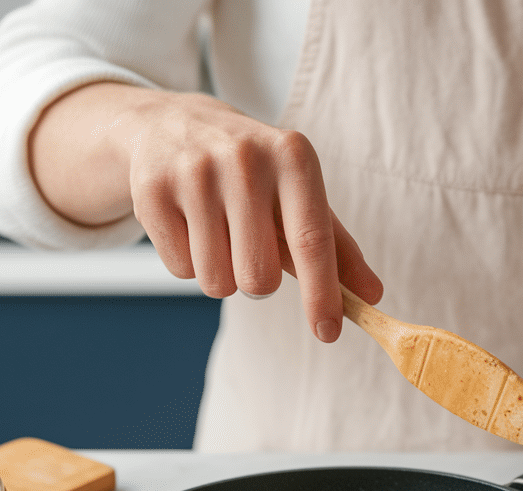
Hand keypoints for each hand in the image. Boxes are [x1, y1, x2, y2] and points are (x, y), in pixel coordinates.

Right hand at [29, 83, 382, 341]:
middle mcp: (244, 158)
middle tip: (252, 250)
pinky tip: (189, 224)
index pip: (312, 241)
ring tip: (220, 234)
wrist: (173, 125)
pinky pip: (180, 270)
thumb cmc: (255, 174)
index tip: (329, 333)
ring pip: (217, 281)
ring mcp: (193, 172)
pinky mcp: (150, 190)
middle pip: (260, 277)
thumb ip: (338, 249)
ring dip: (223, 276)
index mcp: (292, 156)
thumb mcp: (300, 197)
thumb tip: (372, 296)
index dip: (322, 294)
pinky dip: (189, 263)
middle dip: (260, 282)